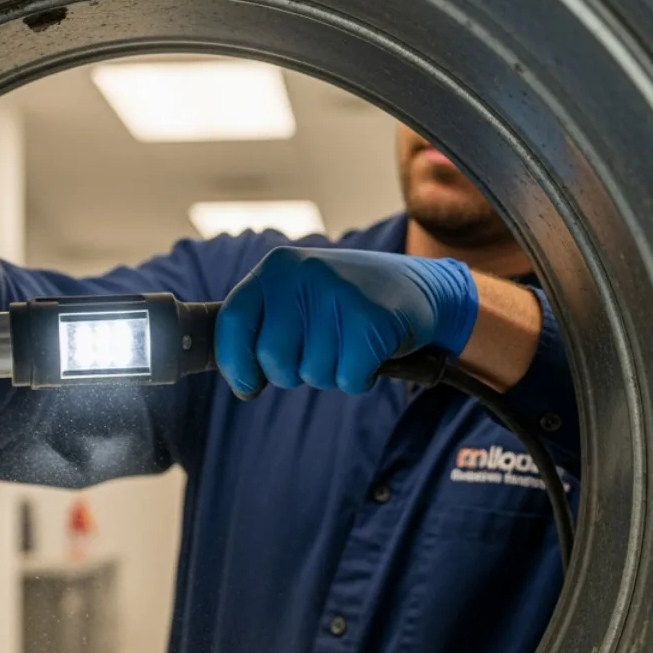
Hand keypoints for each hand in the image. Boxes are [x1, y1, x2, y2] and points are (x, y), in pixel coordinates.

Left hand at [214, 247, 478, 397]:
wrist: (420, 288)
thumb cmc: (345, 303)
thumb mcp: (297, 297)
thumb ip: (262, 327)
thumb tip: (240, 382)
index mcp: (276, 268)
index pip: (232, 324)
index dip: (236, 364)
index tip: (250, 384)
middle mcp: (303, 274)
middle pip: (273, 360)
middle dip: (293, 372)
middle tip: (321, 351)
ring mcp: (339, 295)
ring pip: (312, 374)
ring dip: (332, 372)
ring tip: (349, 343)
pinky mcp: (372, 321)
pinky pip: (348, 379)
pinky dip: (359, 378)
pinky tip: (370, 352)